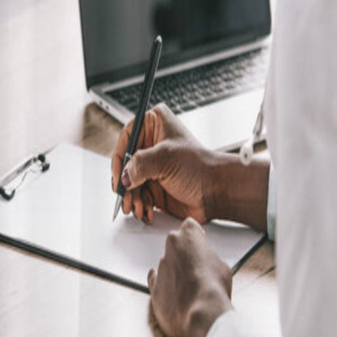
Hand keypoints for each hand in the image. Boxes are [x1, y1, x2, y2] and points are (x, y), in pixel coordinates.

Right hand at [111, 103, 213, 223]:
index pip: (127, 137)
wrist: (216, 191)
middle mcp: (151, 144)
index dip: (120, 158)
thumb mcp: (166, 158)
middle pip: (125, 163)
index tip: (120, 175)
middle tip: (126, 197)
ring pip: (130, 182)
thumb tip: (125, 176)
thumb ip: (140, 164)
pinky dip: (139, 205)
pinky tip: (146, 211)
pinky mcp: (154, 184)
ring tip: (138, 208)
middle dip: (125, 183)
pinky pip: (138, 194)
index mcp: (154, 124)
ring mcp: (152, 165)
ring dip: (132, 198)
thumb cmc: (199, 166)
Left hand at [147, 217, 232, 336]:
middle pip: (176, 244)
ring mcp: (160, 267)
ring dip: (175, 272)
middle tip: (197, 267)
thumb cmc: (213, 289)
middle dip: (184, 253)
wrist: (202, 314)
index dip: (196, 237)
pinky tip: (172, 289)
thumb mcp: (221, 265)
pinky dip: (163, 283)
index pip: (189, 226)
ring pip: (167, 264)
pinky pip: (155, 280)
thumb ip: (208, 257)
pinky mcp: (154, 287)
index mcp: (187, 236)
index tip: (200, 244)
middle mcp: (170, 248)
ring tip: (190, 287)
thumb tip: (207, 263)